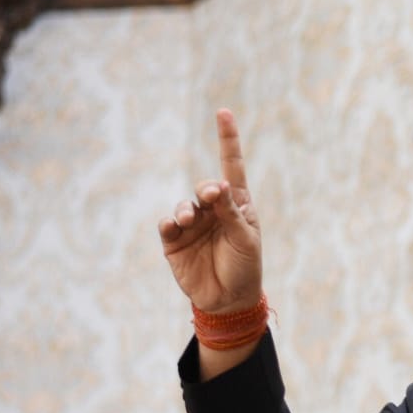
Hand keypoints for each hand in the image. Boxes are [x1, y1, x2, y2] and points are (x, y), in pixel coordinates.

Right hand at [158, 109, 261, 313]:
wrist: (229, 300)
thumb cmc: (245, 267)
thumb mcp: (245, 239)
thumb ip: (231, 213)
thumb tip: (218, 186)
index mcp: (237, 205)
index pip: (231, 166)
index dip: (227, 139)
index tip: (224, 112)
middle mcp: (213, 210)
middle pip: (204, 186)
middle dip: (207, 189)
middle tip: (212, 195)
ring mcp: (192, 225)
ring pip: (183, 205)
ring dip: (185, 209)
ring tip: (189, 218)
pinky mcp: (174, 241)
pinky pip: (167, 224)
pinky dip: (169, 222)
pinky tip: (174, 225)